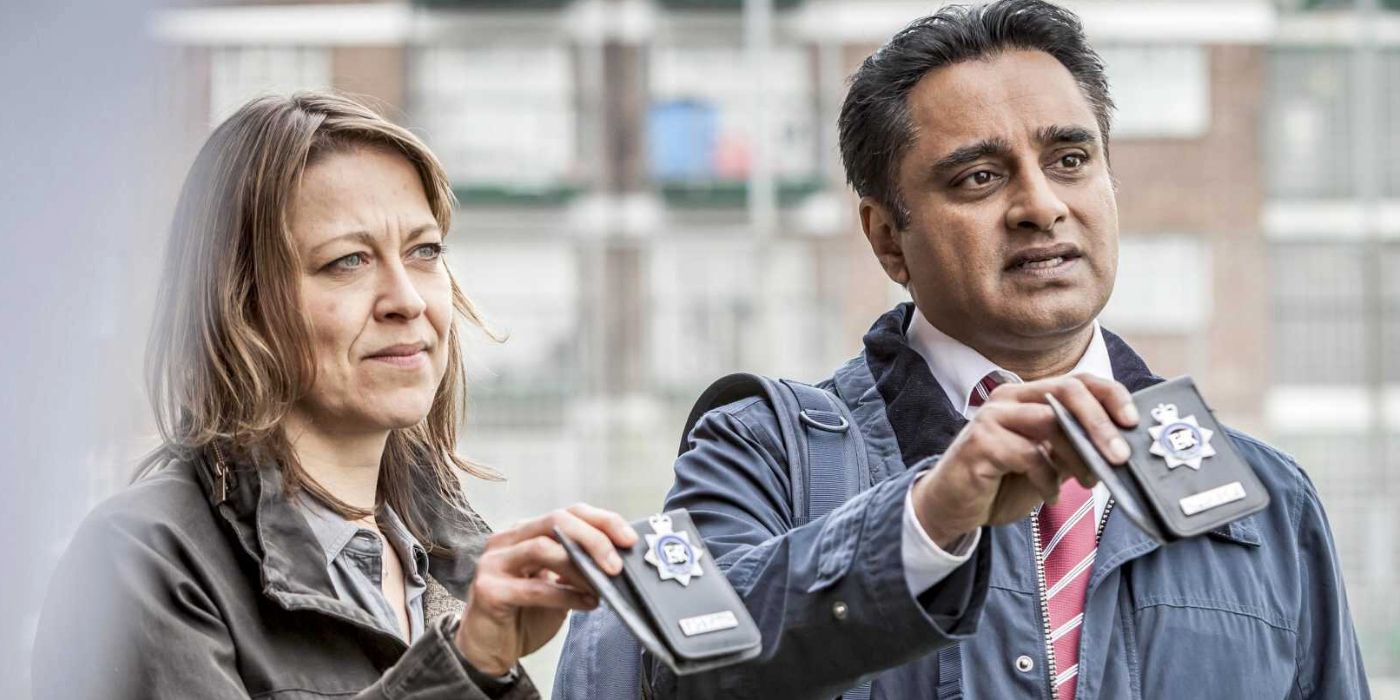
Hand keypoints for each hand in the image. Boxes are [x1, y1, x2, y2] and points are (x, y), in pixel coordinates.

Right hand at [455, 503, 636, 675]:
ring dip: (579, 568)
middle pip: (556, 521)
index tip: (629, 539)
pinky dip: (565, 595)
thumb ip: (579, 569)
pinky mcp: (489, 589)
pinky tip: (586, 603)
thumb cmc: (523, 615)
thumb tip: (618, 561)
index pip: (568, 512)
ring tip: (601, 587)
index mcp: (525, 533)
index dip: (602, 521)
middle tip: (616, 565)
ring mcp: (494, 562)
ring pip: (543, 548)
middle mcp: (507, 540)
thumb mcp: (558, 586)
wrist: (487, 651)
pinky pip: (534, 587)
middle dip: (593, 539)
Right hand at [910, 374, 1138, 549]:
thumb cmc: (1002, 482)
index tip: (1133, 422)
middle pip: (1067, 391)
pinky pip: (1028, 455)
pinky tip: (1049, 495)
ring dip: (1078, 455)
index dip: (1110, 396)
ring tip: (1088, 482)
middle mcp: (1009, 398)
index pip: (1078, 381)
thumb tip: (1121, 447)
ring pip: (1050, 421)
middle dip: (1101, 423)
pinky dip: (1047, 479)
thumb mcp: (1049, 463)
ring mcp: (992, 417)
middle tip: (1121, 456)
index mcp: (1027, 396)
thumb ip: (1075, 448)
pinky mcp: (980, 442)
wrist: (952, 507)